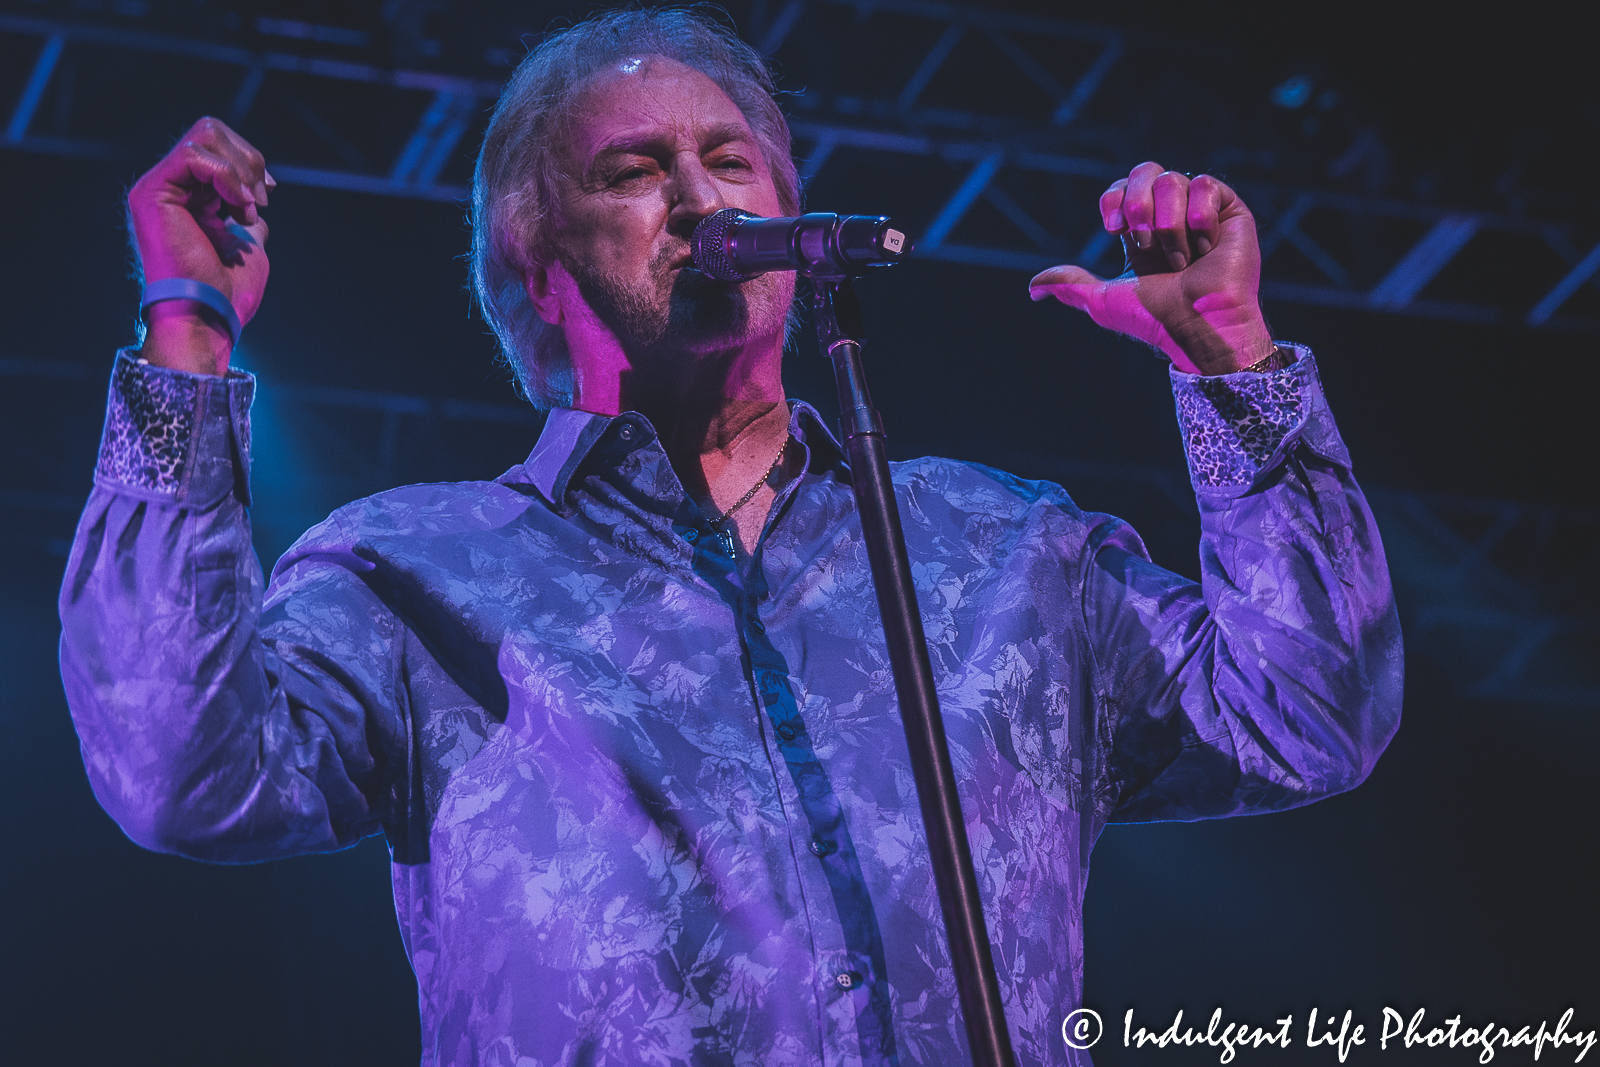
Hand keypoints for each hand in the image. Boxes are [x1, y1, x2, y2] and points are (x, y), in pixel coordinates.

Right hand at [128, 117, 272, 375]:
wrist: (208, 316)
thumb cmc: (227, 292)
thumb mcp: (247, 246)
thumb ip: (245, 220)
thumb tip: (257, 210)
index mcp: (187, 196)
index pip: (217, 146)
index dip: (249, 162)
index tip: (266, 195)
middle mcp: (168, 187)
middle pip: (211, 131)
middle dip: (248, 161)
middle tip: (257, 203)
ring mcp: (157, 188)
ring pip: (205, 136)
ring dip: (240, 173)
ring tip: (245, 211)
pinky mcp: (153, 192)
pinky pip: (195, 155)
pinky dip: (227, 178)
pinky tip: (237, 211)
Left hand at [1028, 162, 1273, 374]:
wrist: (1196, 324)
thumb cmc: (1153, 318)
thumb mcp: (1102, 301)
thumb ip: (1069, 285)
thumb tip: (1033, 289)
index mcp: (1141, 231)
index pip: (1122, 188)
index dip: (1114, 199)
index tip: (1114, 229)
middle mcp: (1171, 217)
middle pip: (1146, 171)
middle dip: (1137, 202)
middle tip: (1142, 239)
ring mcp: (1201, 212)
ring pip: (1175, 180)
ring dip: (1169, 224)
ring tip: (1180, 259)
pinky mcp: (1231, 212)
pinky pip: (1206, 185)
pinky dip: (1199, 217)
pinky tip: (1205, 246)